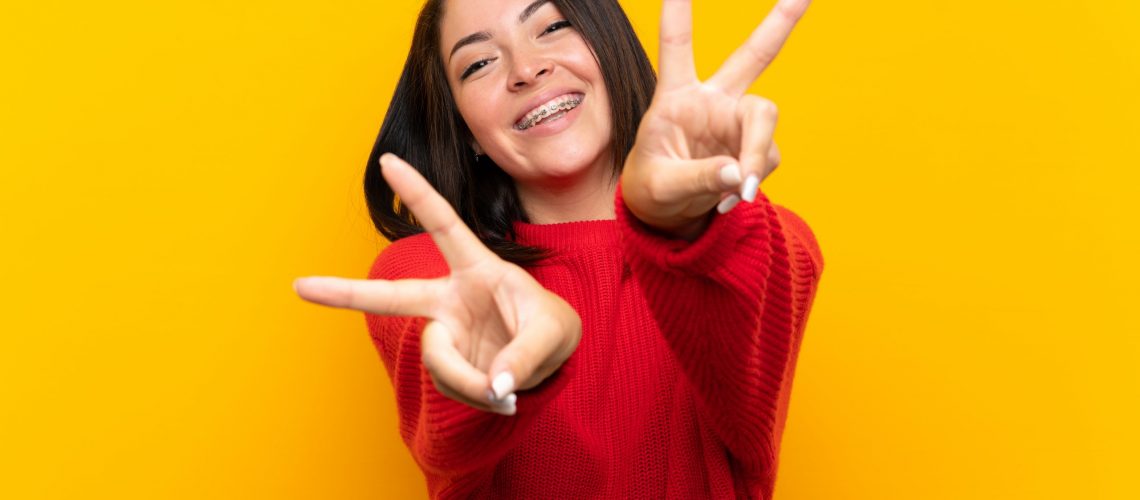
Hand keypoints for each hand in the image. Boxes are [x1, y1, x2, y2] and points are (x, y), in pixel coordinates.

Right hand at [294, 154, 581, 415]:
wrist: (553, 360)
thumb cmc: (552, 327)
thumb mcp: (554, 333)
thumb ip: (526, 356)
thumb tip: (494, 388)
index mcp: (477, 269)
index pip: (445, 226)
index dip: (418, 193)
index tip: (388, 161)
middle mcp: (450, 298)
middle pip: (392, 297)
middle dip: (343, 293)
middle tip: (299, 286)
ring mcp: (444, 333)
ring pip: (439, 361)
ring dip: (472, 381)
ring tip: (506, 387)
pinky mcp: (447, 365)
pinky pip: (451, 387)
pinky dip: (477, 396)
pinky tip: (499, 393)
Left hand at [620, 0, 809, 239]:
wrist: (667, 214)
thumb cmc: (653, 187)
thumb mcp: (662, 186)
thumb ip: (699, 177)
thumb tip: (741, 174)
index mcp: (676, 96)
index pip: (677, 46)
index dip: (678, 13)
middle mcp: (712, 100)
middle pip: (752, 56)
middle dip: (779, 24)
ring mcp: (736, 122)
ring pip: (765, 119)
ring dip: (756, 156)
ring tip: (739, 192)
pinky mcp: (753, 145)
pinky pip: (766, 159)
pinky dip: (753, 181)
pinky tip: (732, 198)